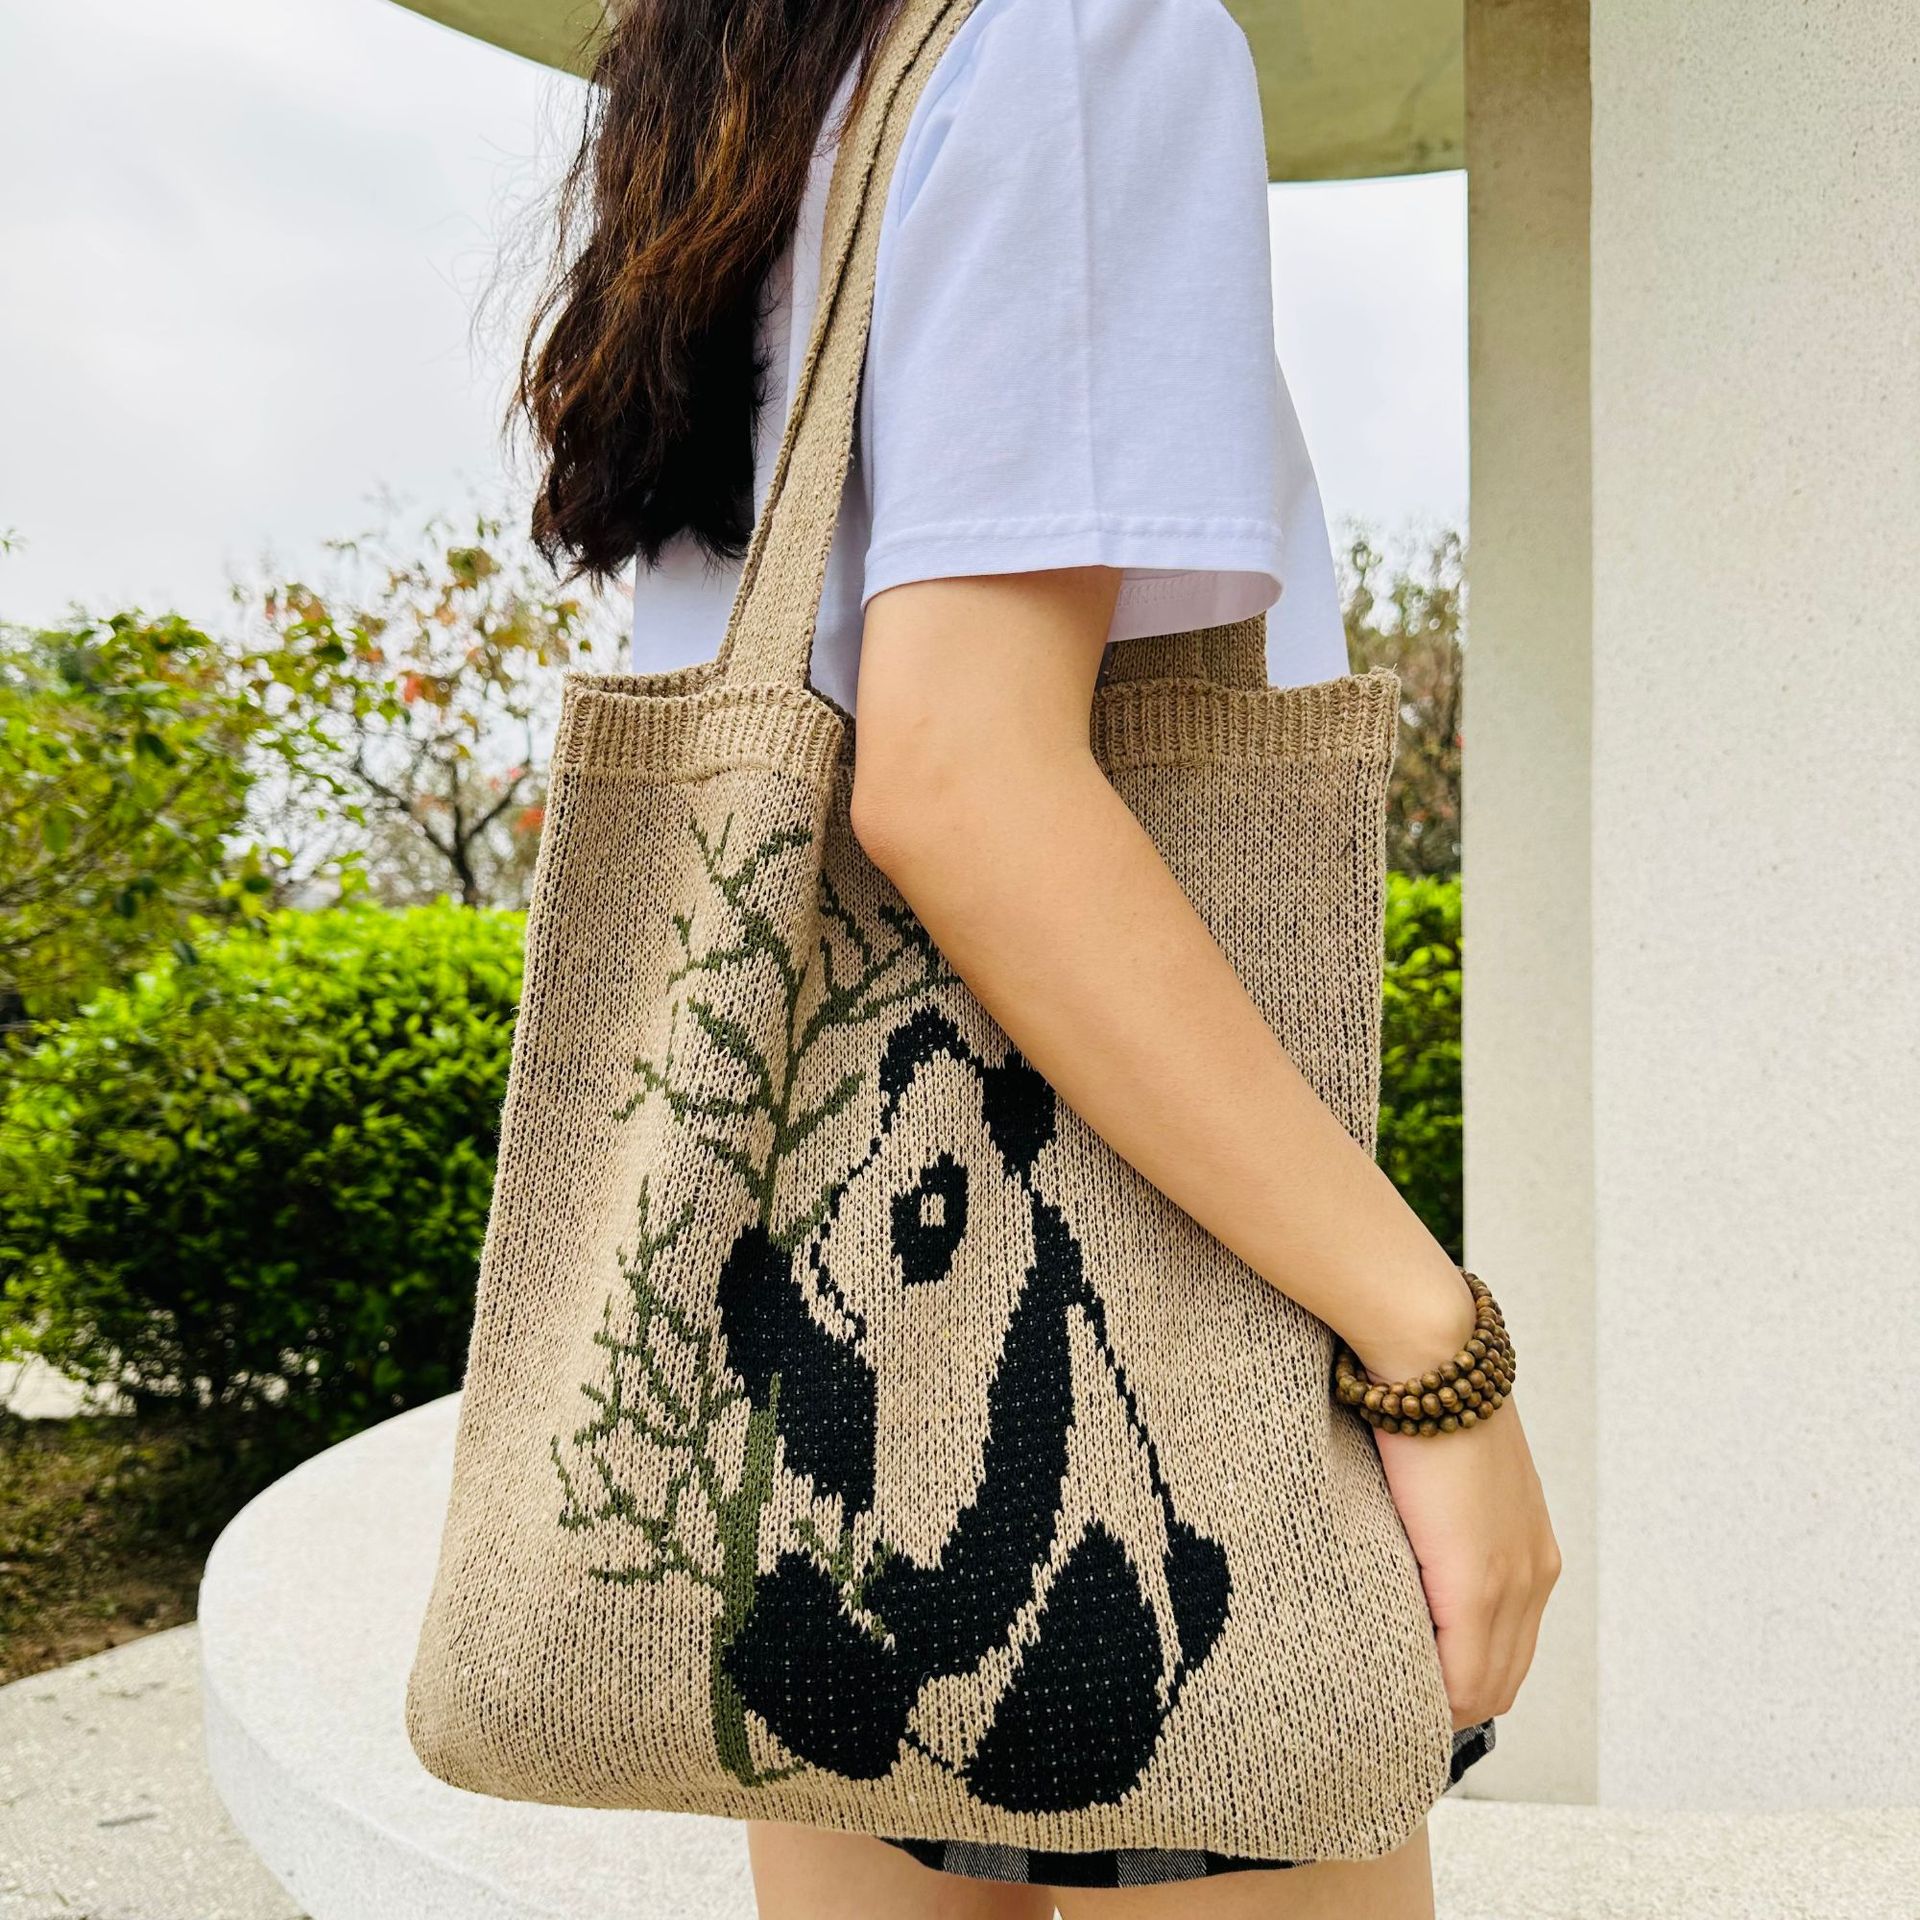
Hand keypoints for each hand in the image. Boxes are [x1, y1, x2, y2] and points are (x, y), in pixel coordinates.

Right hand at [1372, 1396, 1559, 1729]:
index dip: (1455, 1676)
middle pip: (1500, 1681)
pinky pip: (1461, 1673)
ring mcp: (1513, 1582)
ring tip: (1376, 1692)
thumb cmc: (1423, 1400)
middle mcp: (1535, 1574)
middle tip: (1384, 1696)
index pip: (1505, 1651)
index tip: (1402, 1676)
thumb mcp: (1441, 1475)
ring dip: (1434, 1699)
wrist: (1434, 1358)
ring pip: (1484, 1687)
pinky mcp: (1478, 1582)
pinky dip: (1427, 1691)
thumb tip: (1392, 1547)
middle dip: (1445, 1699)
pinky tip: (1383, 1680)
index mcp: (1530, 1550)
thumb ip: (1436, 1522)